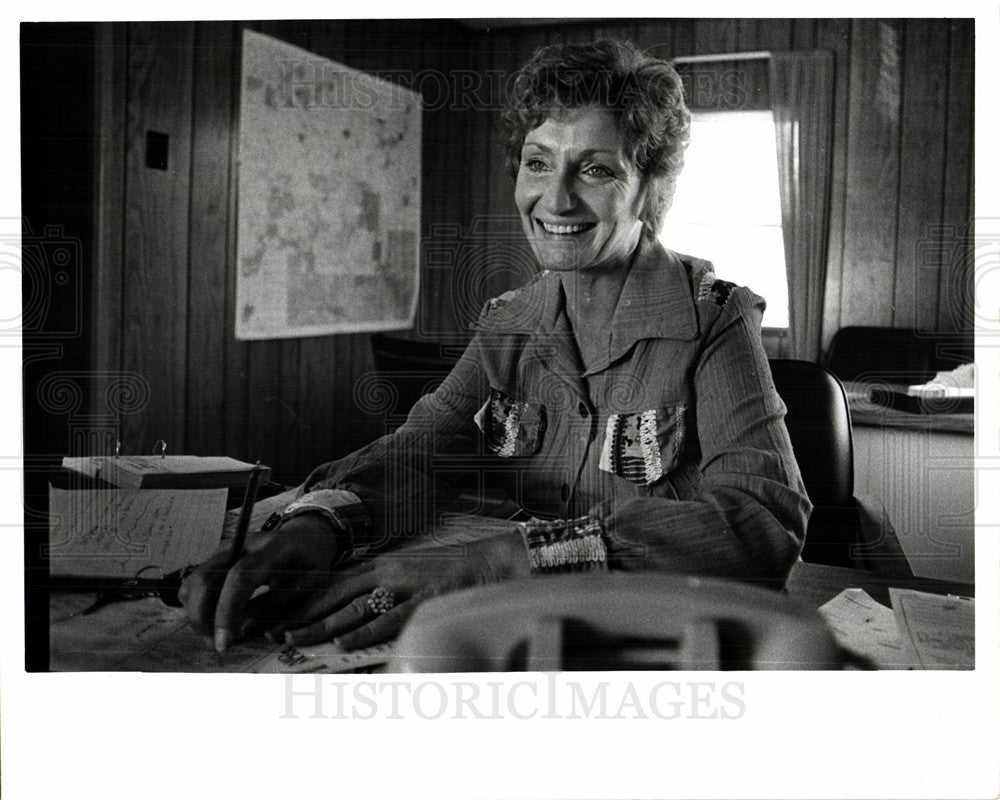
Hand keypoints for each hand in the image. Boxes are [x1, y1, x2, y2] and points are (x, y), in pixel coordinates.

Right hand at [178, 513, 344, 651]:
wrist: (304, 537)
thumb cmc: (309, 562)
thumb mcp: (310, 583)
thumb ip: (281, 605)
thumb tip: (244, 630)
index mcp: (271, 548)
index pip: (240, 576)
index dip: (227, 611)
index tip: (225, 643)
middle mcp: (241, 545)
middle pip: (205, 578)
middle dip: (202, 618)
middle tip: (217, 645)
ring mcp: (225, 550)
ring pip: (194, 581)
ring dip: (197, 614)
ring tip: (214, 636)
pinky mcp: (216, 558)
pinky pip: (194, 583)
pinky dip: (196, 606)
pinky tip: (213, 621)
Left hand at [269, 529, 529, 650]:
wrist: (489, 561)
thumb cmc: (447, 572)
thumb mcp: (406, 575)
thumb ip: (379, 591)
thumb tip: (351, 617)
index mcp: (378, 566)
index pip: (329, 584)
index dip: (299, 598)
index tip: (273, 612)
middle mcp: (385, 573)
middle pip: (332, 595)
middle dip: (298, 613)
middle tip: (271, 630)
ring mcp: (403, 586)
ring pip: (351, 608)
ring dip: (319, 624)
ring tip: (293, 638)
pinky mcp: (423, 601)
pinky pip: (389, 618)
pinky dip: (364, 630)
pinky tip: (343, 641)